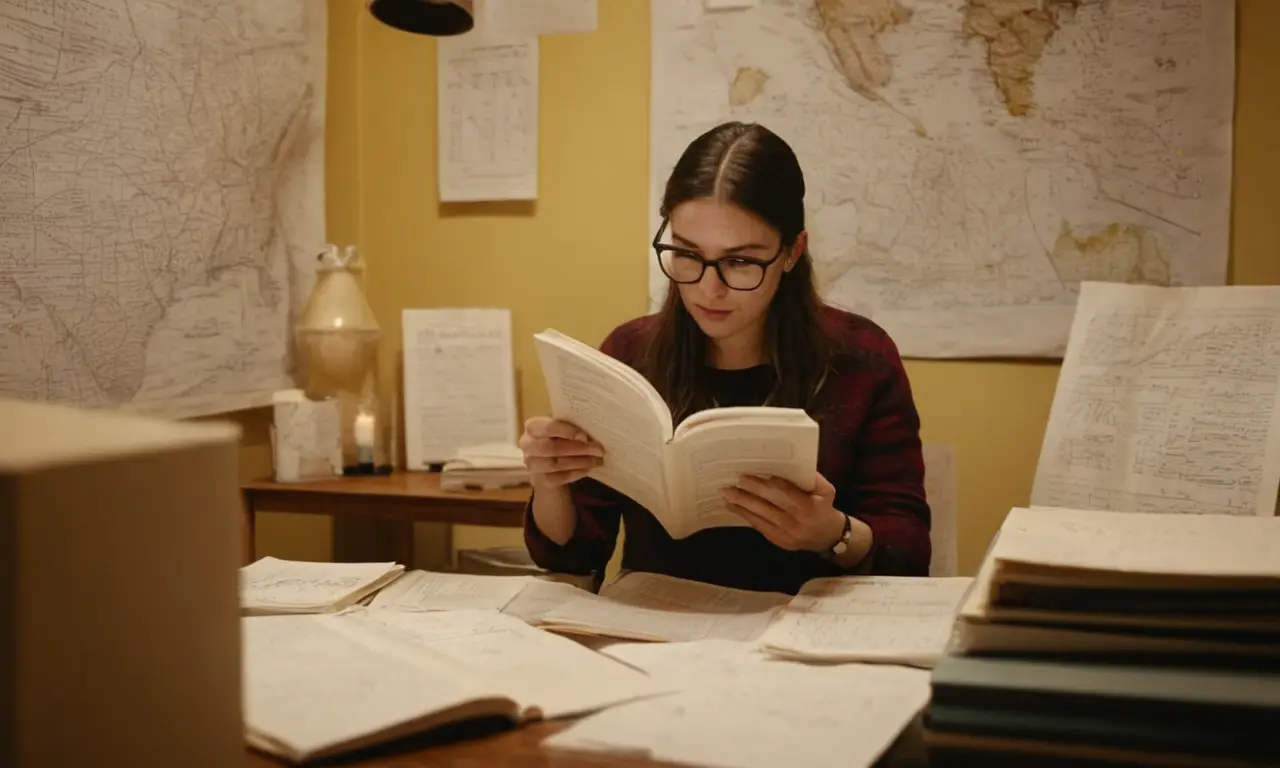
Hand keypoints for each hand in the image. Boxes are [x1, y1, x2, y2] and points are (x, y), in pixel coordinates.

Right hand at [518, 417, 604, 488]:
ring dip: (580, 462)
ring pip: (555, 464)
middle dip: (578, 449)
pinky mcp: (538, 480)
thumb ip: (571, 426)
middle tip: (599, 450)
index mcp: (532, 426)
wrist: (549, 461)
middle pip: (551, 448)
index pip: (548, 427)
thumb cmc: (559, 437)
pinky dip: (575, 473)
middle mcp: (527, 445)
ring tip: (596, 460)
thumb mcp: (563, 427)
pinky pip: (558, 478)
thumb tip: (590, 435)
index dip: (567, 431)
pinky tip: (587, 469)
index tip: (585, 437)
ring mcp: (531, 464)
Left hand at [722, 472, 845, 551]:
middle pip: (770, 507)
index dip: (776, 486)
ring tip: (727, 495)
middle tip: (736, 482)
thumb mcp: (826, 491)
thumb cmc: (824, 507)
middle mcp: (797, 523)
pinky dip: (746, 516)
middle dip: (751, 494)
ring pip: (761, 518)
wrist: (827, 537)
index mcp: (810, 508)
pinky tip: (734, 507)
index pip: (790, 495)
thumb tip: (793, 466)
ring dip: (742, 506)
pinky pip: (759, 527)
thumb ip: (813, 479)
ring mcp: (786, 535)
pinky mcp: (778, 541)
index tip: (762, 476)